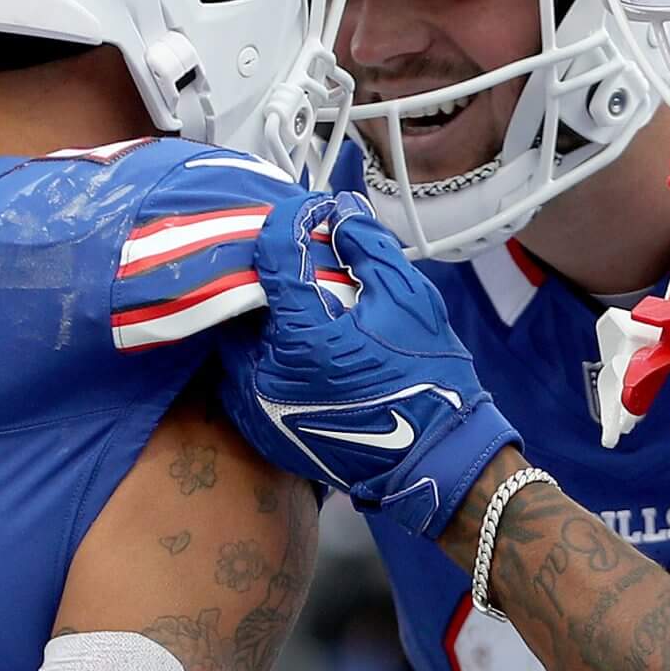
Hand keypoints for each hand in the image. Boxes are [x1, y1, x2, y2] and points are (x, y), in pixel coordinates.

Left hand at [216, 192, 517, 539]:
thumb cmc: (428, 379)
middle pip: (242, 297)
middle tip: (298, 254)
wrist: (434, 460)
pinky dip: (260, 352)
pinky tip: (294, 342)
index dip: (294, 220)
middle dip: (268, 270)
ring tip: (296, 299)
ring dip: (260, 315)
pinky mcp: (260, 430)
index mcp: (301, 337)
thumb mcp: (407, 299)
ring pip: (235, 338)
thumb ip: (367, 247)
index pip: (274, 255)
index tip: (314, 210)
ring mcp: (256, 407)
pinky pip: (241, 376)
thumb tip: (340, 212)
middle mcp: (264, 373)